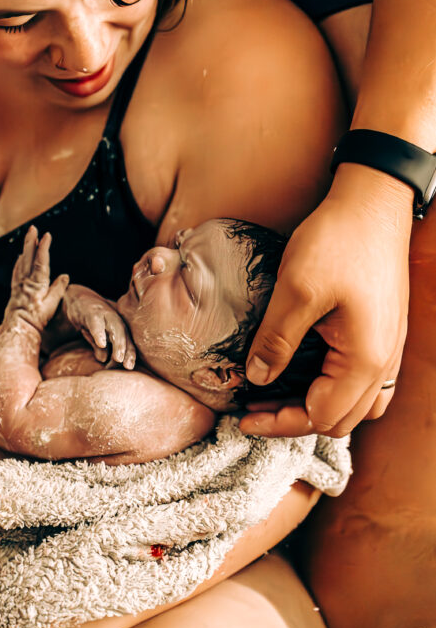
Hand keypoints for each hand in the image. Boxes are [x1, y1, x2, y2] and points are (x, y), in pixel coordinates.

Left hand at [5, 226, 68, 332]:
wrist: (19, 328)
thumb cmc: (36, 319)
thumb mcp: (51, 305)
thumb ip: (57, 289)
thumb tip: (65, 276)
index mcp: (36, 284)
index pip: (41, 261)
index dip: (43, 247)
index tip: (46, 235)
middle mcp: (26, 281)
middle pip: (28, 257)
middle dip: (31, 241)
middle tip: (33, 228)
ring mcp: (19, 284)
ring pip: (22, 262)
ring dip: (26, 248)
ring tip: (28, 237)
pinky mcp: (15, 289)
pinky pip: (16, 270)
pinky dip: (18, 261)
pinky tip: (19, 257)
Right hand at [63, 284, 136, 367]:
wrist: (77, 298)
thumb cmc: (90, 319)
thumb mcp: (96, 335)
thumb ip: (100, 347)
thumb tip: (103, 360)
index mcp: (118, 326)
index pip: (127, 341)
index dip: (130, 354)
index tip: (130, 367)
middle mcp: (114, 319)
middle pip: (125, 335)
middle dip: (127, 350)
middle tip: (127, 365)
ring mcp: (104, 314)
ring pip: (114, 328)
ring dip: (118, 343)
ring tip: (118, 358)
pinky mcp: (91, 311)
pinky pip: (96, 322)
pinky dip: (99, 332)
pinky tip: (101, 343)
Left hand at [240, 166, 411, 437]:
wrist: (372, 204)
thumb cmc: (337, 241)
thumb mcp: (296, 289)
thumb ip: (275, 339)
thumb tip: (256, 378)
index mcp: (364, 359)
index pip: (319, 417)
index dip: (278, 422)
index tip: (241, 416)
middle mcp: (383, 363)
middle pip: (338, 419)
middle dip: (293, 419)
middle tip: (252, 406)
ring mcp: (387, 349)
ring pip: (354, 404)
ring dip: (315, 406)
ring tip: (274, 394)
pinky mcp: (382, 334)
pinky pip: (362, 382)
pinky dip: (331, 388)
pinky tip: (303, 373)